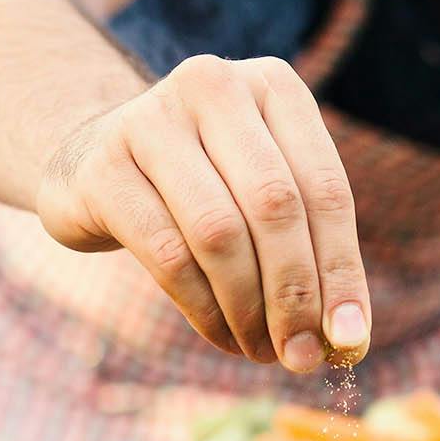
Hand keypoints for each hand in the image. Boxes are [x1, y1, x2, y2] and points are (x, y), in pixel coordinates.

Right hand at [36, 54, 369, 372]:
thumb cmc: (200, 183)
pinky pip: (168, 254)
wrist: (90, 161)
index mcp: (272, 84)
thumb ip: (309, 250)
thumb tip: (347, 339)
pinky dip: (203, 308)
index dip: (342, 270)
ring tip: (261, 351)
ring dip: (248, 309)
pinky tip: (220, 334)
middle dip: (295, 295)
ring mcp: (150, 120)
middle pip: (275, 207)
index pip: (325, 187)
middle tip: (301, 356)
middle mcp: (214, 84)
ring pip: (220, 233)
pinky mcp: (103, 167)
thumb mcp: (261, 193)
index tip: (350, 339)